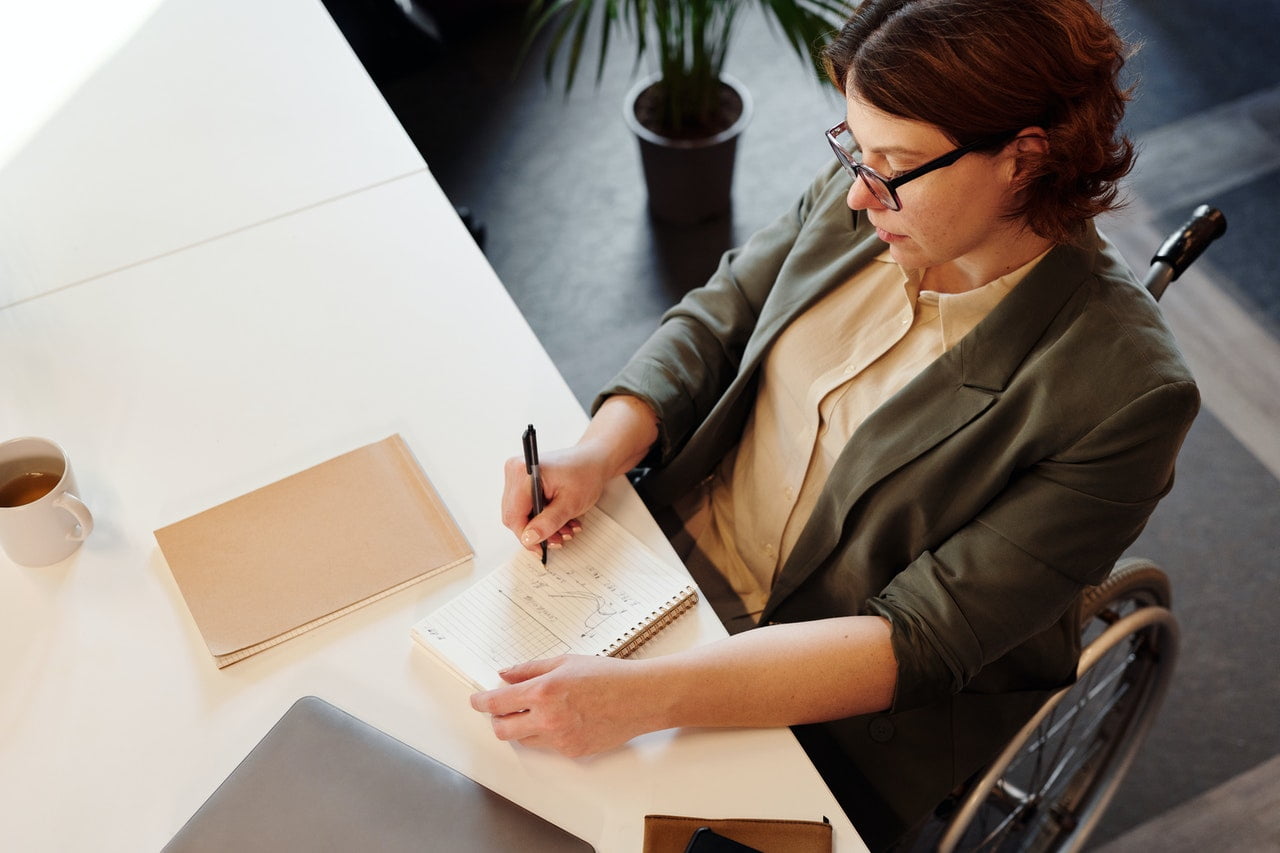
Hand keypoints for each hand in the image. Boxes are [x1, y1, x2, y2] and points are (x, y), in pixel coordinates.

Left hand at [469, 655, 656, 756]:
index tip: (477, 700)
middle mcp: (548, 718)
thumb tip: (505, 675)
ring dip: (520, 727)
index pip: (497, 702)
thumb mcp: (565, 661)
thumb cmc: (608, 676)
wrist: (640, 698)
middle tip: (501, 708)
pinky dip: (545, 734)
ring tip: (536, 711)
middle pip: (502, 729)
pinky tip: (561, 719)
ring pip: (523, 740)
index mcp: (543, 691)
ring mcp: (560, 739)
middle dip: (496, 719)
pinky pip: (547, 746)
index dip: (481, 702)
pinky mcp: (572, 752)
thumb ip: (530, 669)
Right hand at [501, 445, 606, 552]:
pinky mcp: (523, 480)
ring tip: (564, 528)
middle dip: (537, 531)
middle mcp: (515, 471)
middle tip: (557, 539)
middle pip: (515, 515)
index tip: (540, 548)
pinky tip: (559, 519)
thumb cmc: (585, 473)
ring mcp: (518, 475)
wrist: (593, 460)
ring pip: (521, 513)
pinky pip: (526, 506)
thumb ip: (548, 523)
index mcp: (524, 473)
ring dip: (542, 526)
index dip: (526, 536)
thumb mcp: (570, 503)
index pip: (514, 515)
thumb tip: (529, 539)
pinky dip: (542, 517)